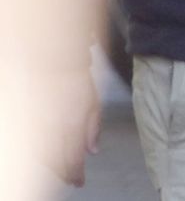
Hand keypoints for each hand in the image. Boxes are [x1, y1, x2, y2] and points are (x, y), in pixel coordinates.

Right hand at [43, 68, 98, 186]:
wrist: (53, 65)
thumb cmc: (77, 82)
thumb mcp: (94, 103)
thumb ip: (93, 129)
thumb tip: (93, 152)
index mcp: (72, 125)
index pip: (72, 159)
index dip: (75, 174)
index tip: (79, 182)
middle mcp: (52, 129)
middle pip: (55, 162)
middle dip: (64, 174)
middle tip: (72, 179)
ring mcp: (38, 126)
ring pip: (41, 156)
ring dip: (52, 168)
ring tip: (62, 171)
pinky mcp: (28, 122)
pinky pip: (32, 146)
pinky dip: (40, 156)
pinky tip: (48, 158)